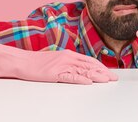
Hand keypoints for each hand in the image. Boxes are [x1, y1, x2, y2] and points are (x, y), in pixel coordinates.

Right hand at [0, 40, 118, 84]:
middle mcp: (68, 58)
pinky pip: (70, 77)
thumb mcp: (57, 60)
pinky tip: (88, 82)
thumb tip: (81, 70)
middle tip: (114, 78)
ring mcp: (62, 65)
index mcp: (69, 54)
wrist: (24, 62)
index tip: (110, 73)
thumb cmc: (39, 63)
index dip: (100, 67)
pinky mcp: (55, 73)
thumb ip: (69, 64)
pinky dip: (80, 79)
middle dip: (103, 72)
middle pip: (89, 65)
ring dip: (96, 76)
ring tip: (106, 80)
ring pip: (82, 71)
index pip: (89, 61)